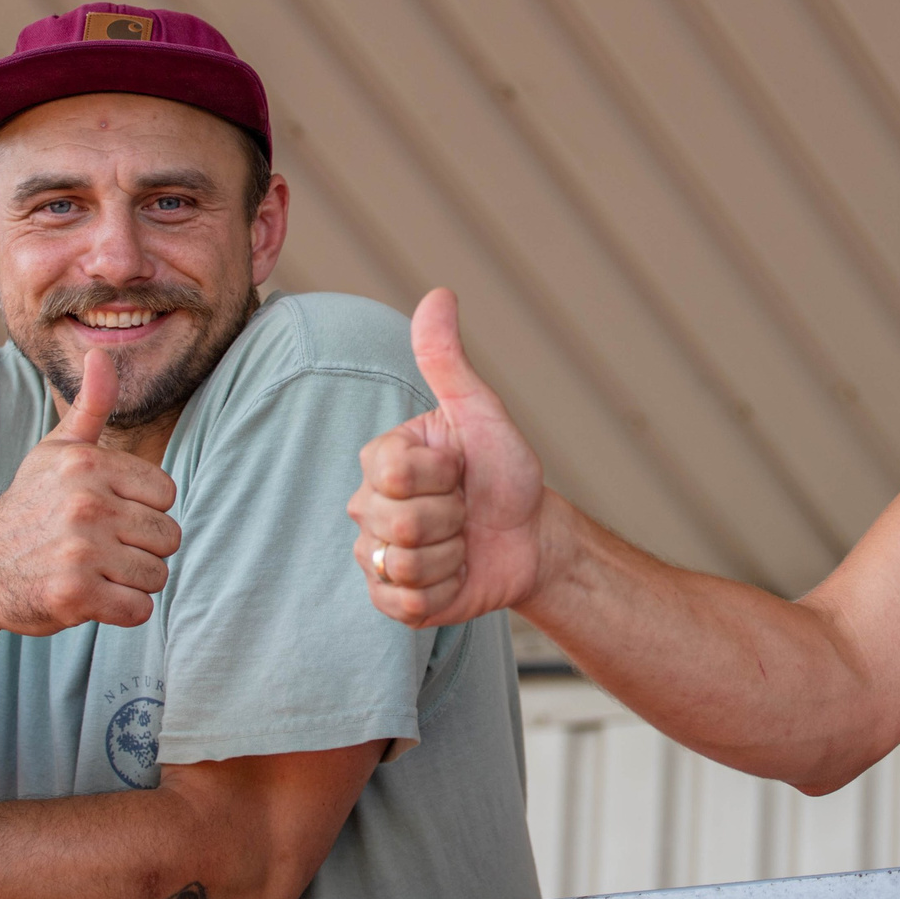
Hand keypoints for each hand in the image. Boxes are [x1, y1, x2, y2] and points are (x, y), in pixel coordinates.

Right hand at [0, 349, 180, 636]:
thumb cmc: (28, 508)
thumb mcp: (56, 451)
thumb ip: (92, 406)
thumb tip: (103, 352)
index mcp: (88, 465)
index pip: (166, 495)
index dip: (142, 511)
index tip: (107, 516)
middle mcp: (86, 504)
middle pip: (168, 537)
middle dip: (140, 550)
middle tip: (99, 550)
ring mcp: (80, 551)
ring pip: (157, 575)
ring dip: (131, 583)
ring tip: (94, 572)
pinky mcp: (75, 595)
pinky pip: (139, 610)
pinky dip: (121, 612)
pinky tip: (91, 598)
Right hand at [347, 290, 544, 626]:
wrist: (532, 536)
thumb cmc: (503, 470)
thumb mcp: (481, 413)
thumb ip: (448, 361)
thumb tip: (438, 294)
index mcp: (382, 460)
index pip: (396, 474)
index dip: (443, 475)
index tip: (460, 468)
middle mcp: (367, 507)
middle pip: (399, 522)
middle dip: (452, 517)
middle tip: (465, 507)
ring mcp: (376, 556)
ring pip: (405, 564)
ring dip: (454, 554)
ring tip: (462, 539)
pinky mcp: (392, 600)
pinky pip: (407, 604)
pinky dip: (446, 590)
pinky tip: (456, 572)